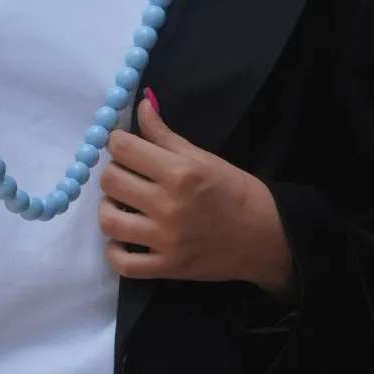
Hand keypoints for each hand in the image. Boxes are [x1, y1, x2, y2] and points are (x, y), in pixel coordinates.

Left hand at [98, 91, 295, 293]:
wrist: (264, 237)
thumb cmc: (234, 191)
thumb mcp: (202, 157)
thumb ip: (165, 134)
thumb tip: (142, 105)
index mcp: (179, 172)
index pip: (123, 148)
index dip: (117, 141)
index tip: (123, 145)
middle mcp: (168, 205)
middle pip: (110, 181)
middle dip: (113, 172)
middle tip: (127, 175)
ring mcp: (166, 240)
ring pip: (109, 221)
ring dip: (108, 208)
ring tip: (122, 205)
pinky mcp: (167, 267)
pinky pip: (122, 263)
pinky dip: (114, 249)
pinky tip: (124, 237)